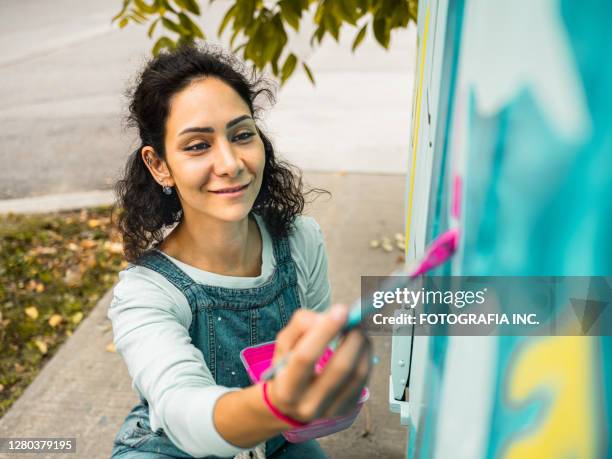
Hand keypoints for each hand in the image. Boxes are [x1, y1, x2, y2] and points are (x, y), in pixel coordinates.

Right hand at [267, 305, 371, 422]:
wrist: (288, 404)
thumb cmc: (286, 367)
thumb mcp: (284, 344)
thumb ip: (301, 325)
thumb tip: (330, 317)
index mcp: (286, 388)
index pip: (306, 357)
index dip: (326, 331)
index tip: (342, 310)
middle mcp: (309, 404)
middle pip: (340, 368)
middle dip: (353, 337)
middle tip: (355, 319)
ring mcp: (331, 410)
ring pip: (358, 373)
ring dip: (363, 345)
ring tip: (358, 330)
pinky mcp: (347, 408)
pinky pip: (364, 379)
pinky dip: (366, 356)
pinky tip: (360, 345)